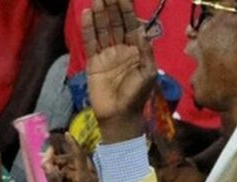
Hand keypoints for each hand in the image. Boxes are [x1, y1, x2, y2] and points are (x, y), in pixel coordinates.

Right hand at [45, 133, 99, 181]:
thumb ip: (54, 179)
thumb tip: (47, 164)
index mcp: (86, 177)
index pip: (79, 155)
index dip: (72, 143)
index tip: (67, 134)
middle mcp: (92, 177)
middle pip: (75, 162)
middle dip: (61, 162)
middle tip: (48, 165)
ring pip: (76, 172)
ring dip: (62, 175)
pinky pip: (79, 180)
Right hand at [82, 0, 156, 142]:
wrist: (119, 115)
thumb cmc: (137, 96)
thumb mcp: (148, 73)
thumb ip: (146, 51)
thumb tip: (141, 30)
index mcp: (137, 50)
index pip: (131, 25)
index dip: (127, 10)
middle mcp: (121, 49)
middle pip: (116, 23)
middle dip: (112, 7)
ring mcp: (106, 54)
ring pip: (103, 29)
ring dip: (101, 14)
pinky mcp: (93, 61)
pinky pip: (91, 41)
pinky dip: (89, 28)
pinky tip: (88, 14)